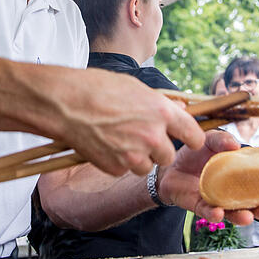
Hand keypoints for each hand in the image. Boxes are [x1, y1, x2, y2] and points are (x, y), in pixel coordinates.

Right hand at [48, 68, 205, 175]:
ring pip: (146, 166)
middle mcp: (152, 136)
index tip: (189, 140)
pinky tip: (105, 144)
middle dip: (158, 150)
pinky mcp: (115, 167)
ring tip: (118, 139)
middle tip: (141, 138)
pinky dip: (117, 162)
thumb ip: (160, 103)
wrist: (65, 104)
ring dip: (138, 158)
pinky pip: (124, 170)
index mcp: (161, 112)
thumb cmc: (97, 88)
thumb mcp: (135, 88)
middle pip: (168, 156)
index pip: (193, 135)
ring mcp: (134, 154)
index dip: (192, 139)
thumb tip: (180, 110)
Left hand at [157, 130, 258, 225]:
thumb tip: (236, 145)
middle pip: (253, 205)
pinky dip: (214, 214)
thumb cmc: (195, 152)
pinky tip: (218, 213)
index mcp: (241, 175)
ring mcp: (218, 201)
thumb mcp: (210, 140)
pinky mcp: (199, 206)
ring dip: (242, 217)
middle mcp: (233, 192)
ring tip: (248, 217)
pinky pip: (208, 212)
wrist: (169, 164)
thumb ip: (222, 139)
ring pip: (233, 213)